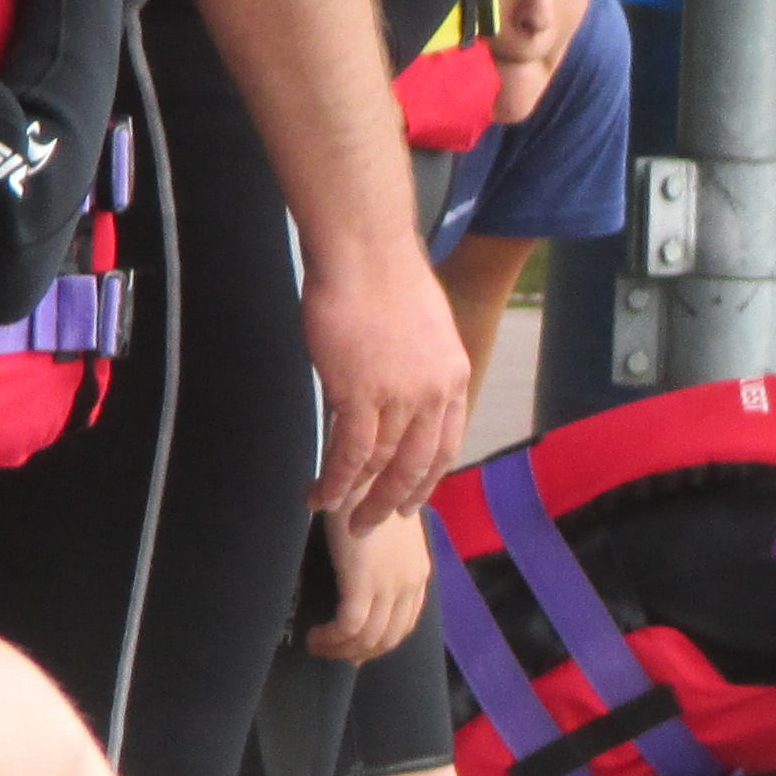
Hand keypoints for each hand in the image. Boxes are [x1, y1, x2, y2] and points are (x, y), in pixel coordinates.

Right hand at [298, 232, 472, 527]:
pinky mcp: (360, 393)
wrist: (366, 252)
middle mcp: (434, 393)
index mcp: (453, 377)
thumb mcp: (420, 329)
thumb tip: (395, 386)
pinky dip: (336, 479)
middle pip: (417, 465)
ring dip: (358, 497)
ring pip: (380, 464)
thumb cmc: (383, 277)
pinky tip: (322, 495)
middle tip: (374, 523)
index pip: (445, 444)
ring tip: (341, 517)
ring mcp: (399, 396)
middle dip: (394, 501)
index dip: (426, 478)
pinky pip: (350, 452)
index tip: (411, 499)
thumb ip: (414, 367)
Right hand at [304, 493, 432, 660]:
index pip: (405, 624)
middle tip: (330, 652)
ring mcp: (390, 585)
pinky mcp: (365, 581)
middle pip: (388, 638)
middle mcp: (410, 583)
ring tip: (317, 644)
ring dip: (340, 649)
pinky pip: (351, 626)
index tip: (354, 650)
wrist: (366, 471)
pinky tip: (315, 635)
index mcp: (417, 573)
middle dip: (358, 652)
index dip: (379, 643)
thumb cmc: (367, 494)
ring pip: (369, 637)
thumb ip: (378, 558)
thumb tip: (357, 576)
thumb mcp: (383, 532)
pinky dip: (332, 638)